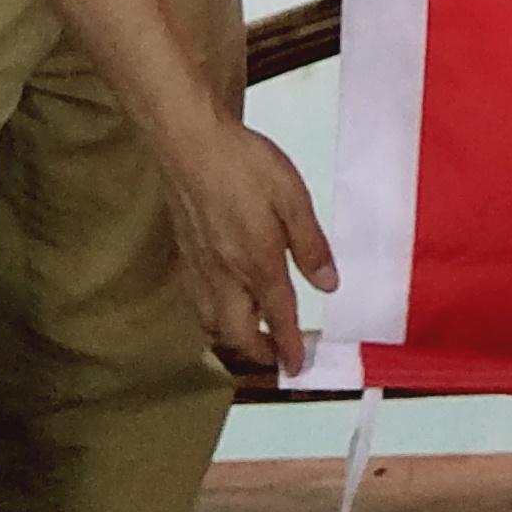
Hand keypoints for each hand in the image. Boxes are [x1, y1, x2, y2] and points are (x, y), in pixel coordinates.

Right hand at [161, 124, 339, 373]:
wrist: (189, 143)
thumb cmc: (246, 165)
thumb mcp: (293, 198)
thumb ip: (311, 245)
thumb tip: (328, 286)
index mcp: (257, 263)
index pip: (278, 318)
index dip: (290, 347)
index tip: (298, 368)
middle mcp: (224, 275)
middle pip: (237, 334)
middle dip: (258, 352)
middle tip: (278, 356)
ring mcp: (198, 268)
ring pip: (210, 324)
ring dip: (232, 338)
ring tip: (252, 336)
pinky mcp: (182, 255)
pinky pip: (195, 304)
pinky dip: (210, 317)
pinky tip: (221, 304)